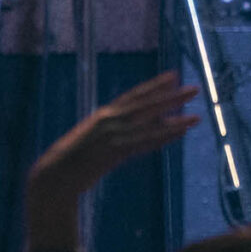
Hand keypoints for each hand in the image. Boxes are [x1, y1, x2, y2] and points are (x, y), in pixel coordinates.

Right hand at [25, 72, 200, 248]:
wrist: (53, 175)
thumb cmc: (72, 160)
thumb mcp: (93, 140)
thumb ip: (112, 133)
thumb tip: (132, 130)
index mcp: (104, 115)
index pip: (134, 95)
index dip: (154, 85)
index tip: (173, 76)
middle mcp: (109, 120)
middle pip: (147, 104)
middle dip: (171, 95)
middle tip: (194, 88)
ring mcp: (112, 135)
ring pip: (150, 123)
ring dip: (175, 118)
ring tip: (196, 114)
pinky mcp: (114, 151)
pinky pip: (145, 142)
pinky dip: (163, 136)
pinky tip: (181, 132)